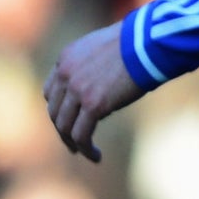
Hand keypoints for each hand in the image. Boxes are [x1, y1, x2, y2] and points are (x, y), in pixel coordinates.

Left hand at [42, 22, 144, 161]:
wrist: (148, 42)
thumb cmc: (136, 43)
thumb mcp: (103, 49)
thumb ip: (92, 66)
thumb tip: (98, 88)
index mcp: (66, 58)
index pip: (51, 91)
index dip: (59, 108)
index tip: (70, 119)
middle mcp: (66, 74)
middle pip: (55, 111)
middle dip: (63, 129)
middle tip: (73, 142)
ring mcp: (78, 90)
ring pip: (65, 127)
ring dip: (72, 143)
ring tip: (84, 152)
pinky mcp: (93, 104)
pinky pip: (81, 135)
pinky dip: (86, 149)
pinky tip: (96, 156)